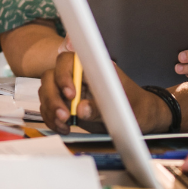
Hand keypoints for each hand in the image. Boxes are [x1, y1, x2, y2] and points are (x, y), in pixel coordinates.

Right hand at [37, 43, 171, 134]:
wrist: (140, 116)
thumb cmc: (136, 106)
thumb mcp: (124, 108)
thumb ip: (101, 109)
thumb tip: (81, 110)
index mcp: (94, 67)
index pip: (68, 60)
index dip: (64, 74)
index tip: (71, 94)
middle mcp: (79, 76)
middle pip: (51, 76)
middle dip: (53, 96)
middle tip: (65, 116)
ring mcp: (71, 90)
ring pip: (47, 91)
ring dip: (50, 109)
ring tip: (64, 124)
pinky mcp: (67, 105)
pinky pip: (49, 107)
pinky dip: (51, 119)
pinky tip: (63, 128)